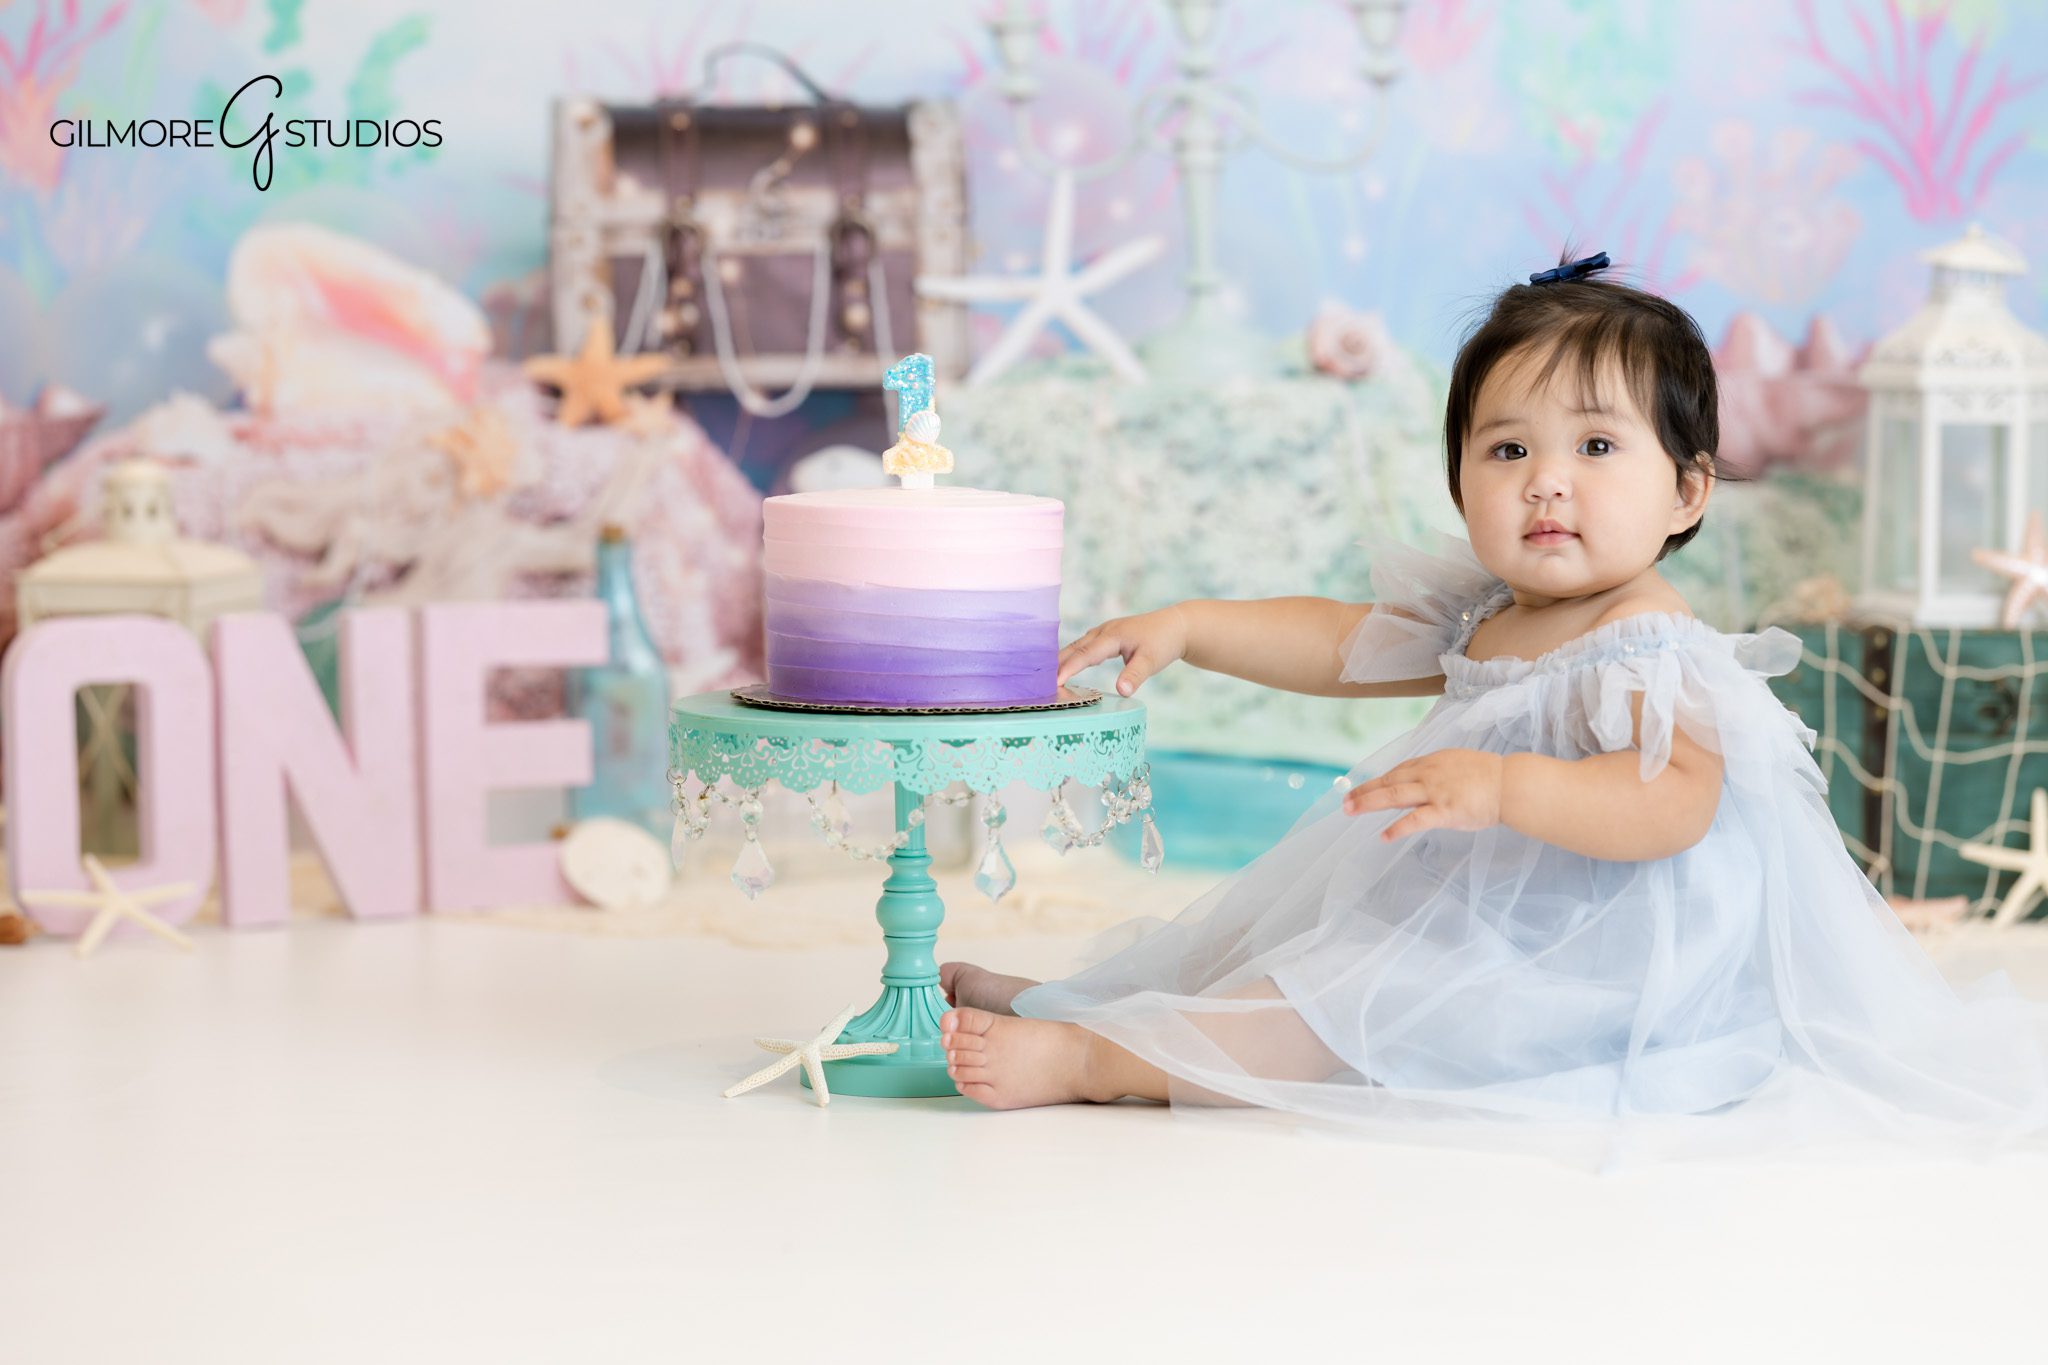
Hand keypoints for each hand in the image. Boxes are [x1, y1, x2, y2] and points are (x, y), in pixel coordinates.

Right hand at [1056, 605, 1190, 695]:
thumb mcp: (1152, 661)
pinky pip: (1084, 647)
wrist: (1176, 626)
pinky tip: (1066, 667)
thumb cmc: (1164, 642)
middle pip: (1074, 648)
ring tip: (1045, 677)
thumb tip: (1121, 692)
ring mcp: (1104, 632)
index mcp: (1112, 636)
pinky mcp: (1107, 637)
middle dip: (1056, 664)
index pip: (1084, 654)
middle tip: (1038, 682)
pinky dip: (1072, 657)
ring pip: (1077, 646)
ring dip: (1062, 660)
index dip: (1068, 668)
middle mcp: (1104, 632)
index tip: (1053, 682)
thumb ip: (1135, 676)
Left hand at [1343, 748, 1506, 841]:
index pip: (1399, 770)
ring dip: (1368, 802)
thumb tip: (1424, 784)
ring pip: (1394, 795)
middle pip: (1389, 781)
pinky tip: (1384, 836)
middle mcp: (1428, 774)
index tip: (1363, 787)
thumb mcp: (1459, 766)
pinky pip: (1416, 820)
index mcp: (1432, 762)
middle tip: (1345, 800)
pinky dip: (1398, 828)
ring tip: (1350, 811)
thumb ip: (1439, 774)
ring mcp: (1435, 792)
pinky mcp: (1444, 811)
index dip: (1378, 780)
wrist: (1510, 784)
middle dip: (1364, 790)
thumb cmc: (1490, 777)